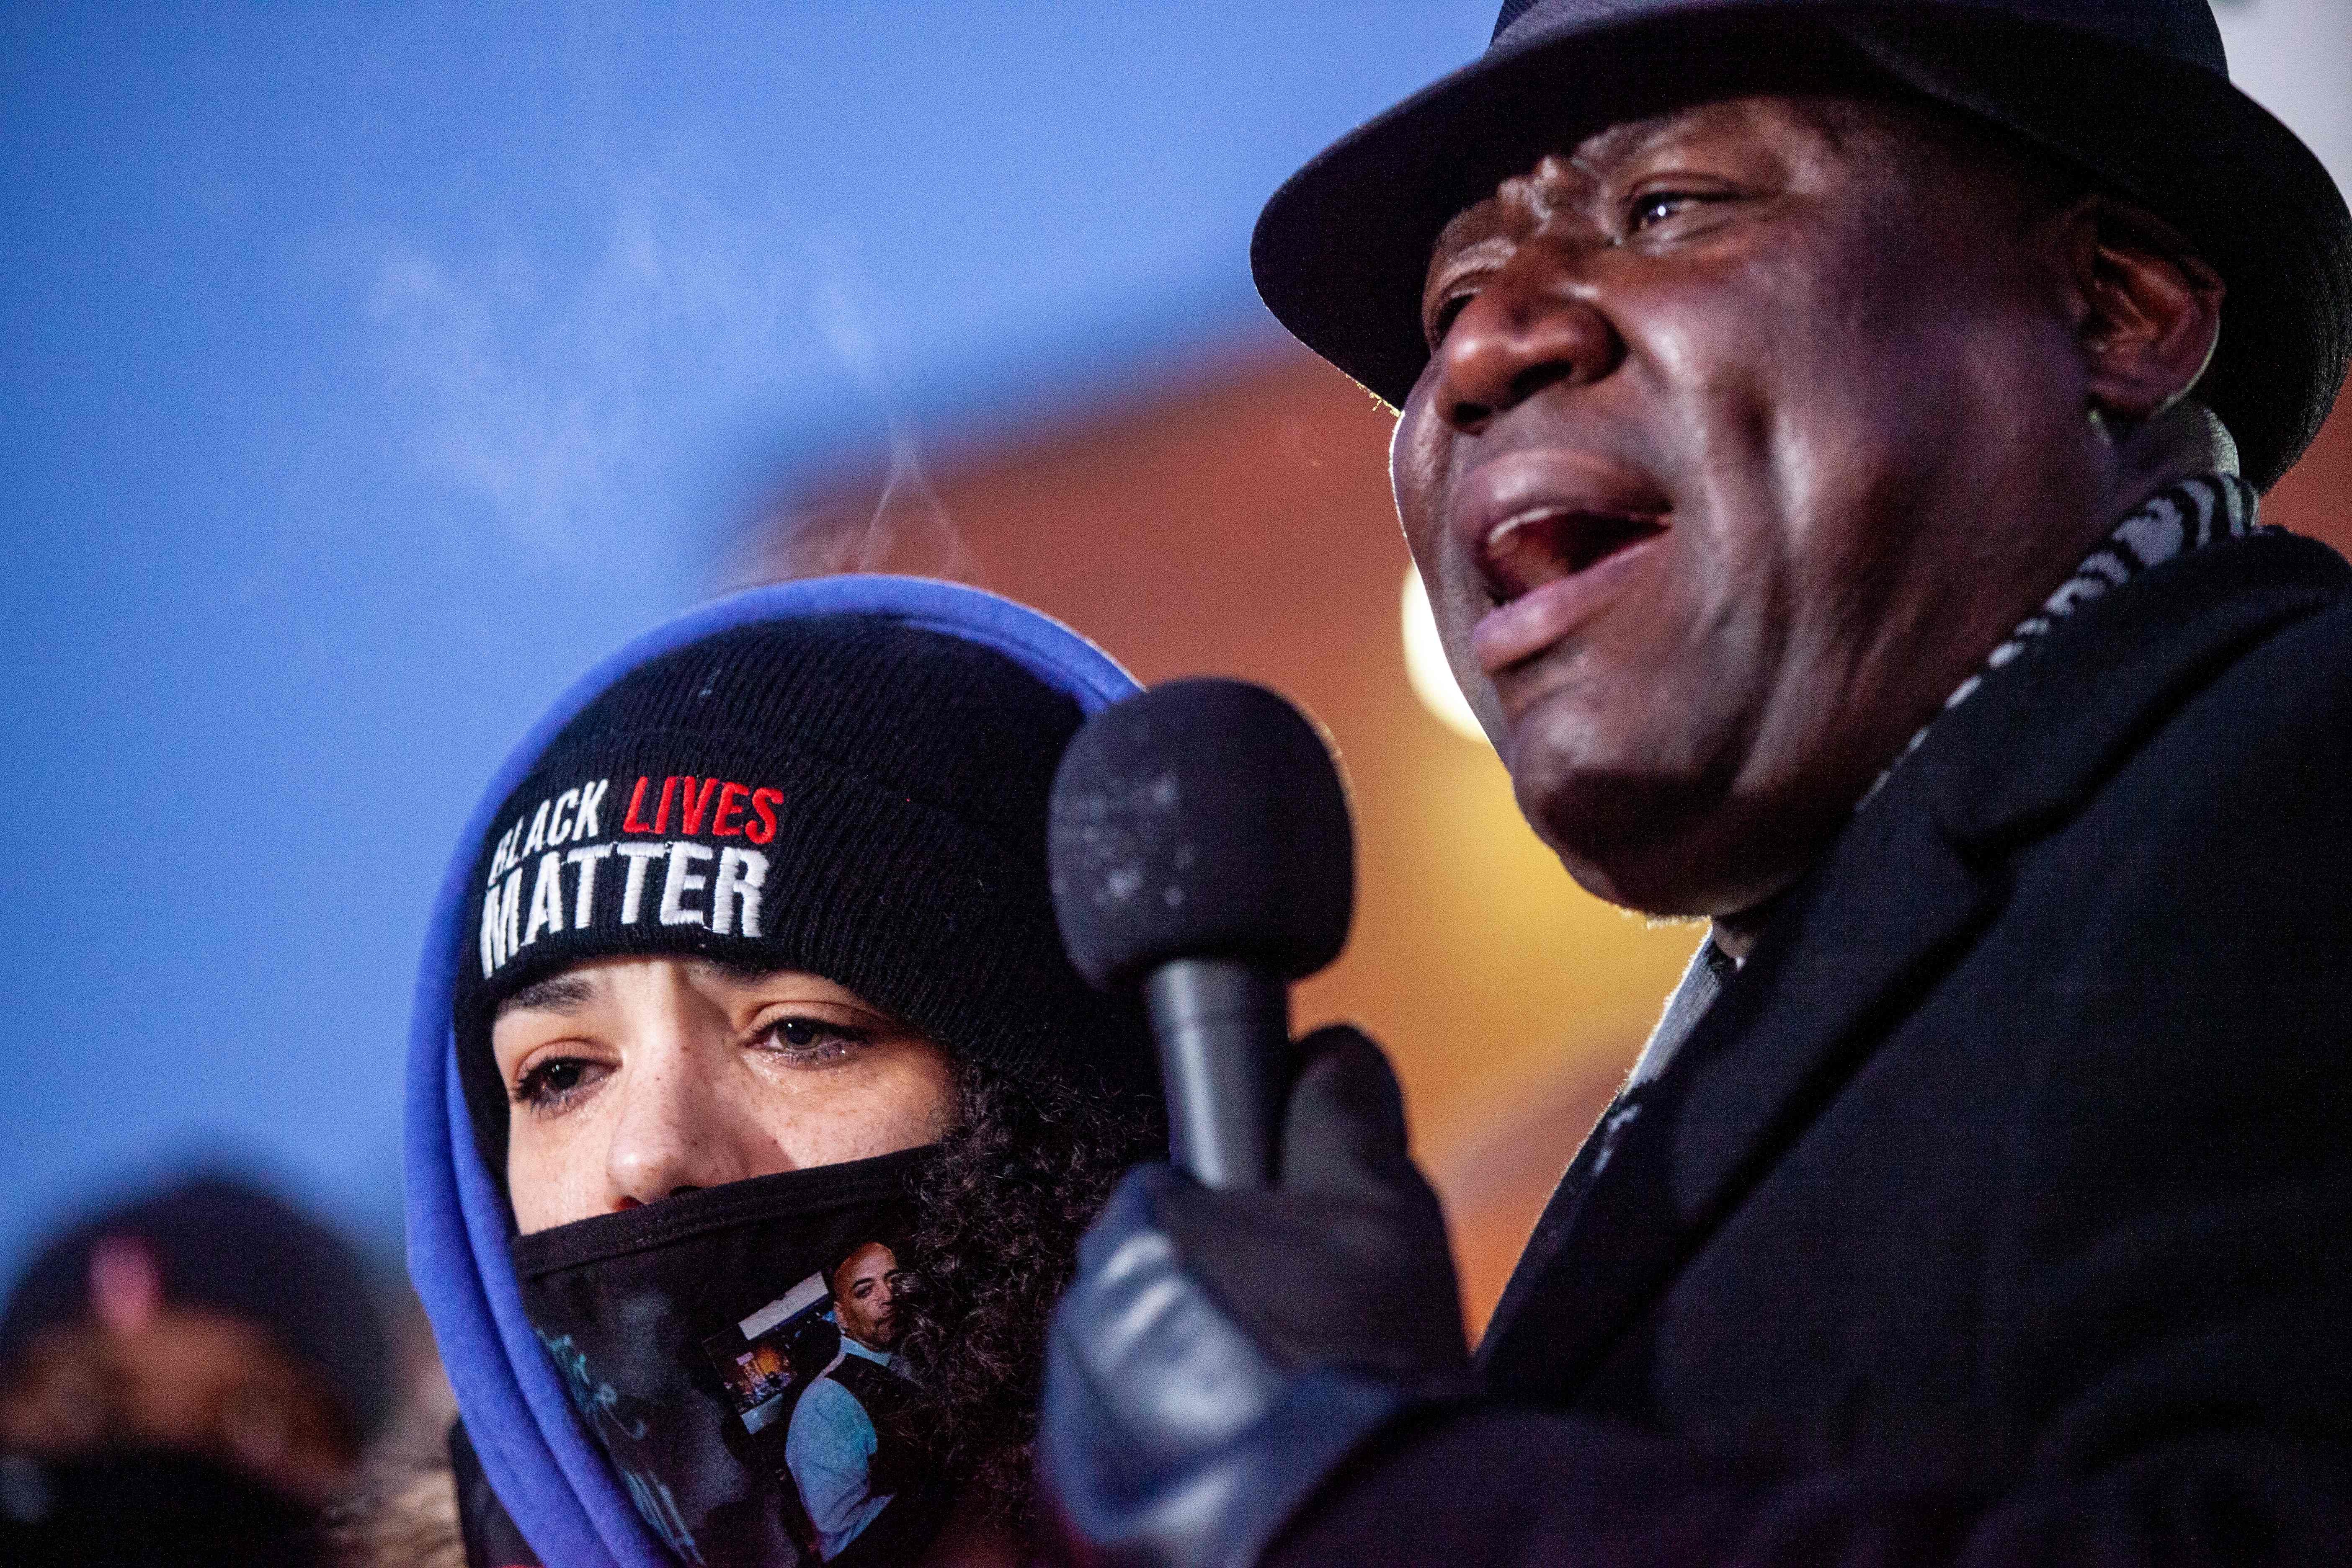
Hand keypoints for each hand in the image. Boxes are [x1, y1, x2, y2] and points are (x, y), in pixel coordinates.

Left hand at [1040, 1026, 1469, 1567]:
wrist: (1348, 1529)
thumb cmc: (1360, 1364)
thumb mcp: (1380, 1205)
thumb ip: (1340, 1109)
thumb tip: (1326, 1050)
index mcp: (1136, 1229)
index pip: (1180, 1191)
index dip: (1253, 1221)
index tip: (1301, 1268)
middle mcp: (1079, 1318)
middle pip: (1156, 1283)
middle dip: (1221, 1302)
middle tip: (1309, 1345)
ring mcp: (1070, 1419)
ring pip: (1143, 1370)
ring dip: (1197, 1383)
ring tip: (1286, 1413)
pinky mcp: (1077, 1503)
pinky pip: (1130, 1451)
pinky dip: (1179, 1455)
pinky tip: (1252, 1466)